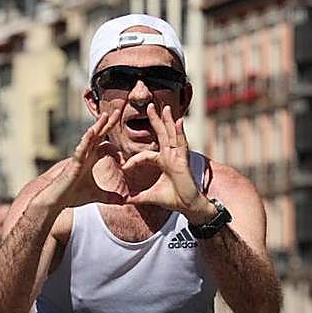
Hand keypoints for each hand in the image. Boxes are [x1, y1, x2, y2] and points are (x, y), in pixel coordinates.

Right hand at [35, 108, 128, 208]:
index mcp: (90, 160)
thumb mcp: (97, 196)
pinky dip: (86, 140)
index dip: (115, 147)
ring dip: (97, 126)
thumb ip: (110, 197)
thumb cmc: (73, 196)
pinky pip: (80, 148)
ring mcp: (78, 158)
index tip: (123, 154)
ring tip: (105, 115)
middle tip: (118, 111)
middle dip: (107, 124)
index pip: (104, 145)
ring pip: (89, 138)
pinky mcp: (73, 163)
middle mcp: (85, 155)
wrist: (57, 201)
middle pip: (97, 135)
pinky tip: (92, 131)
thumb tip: (124, 201)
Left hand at [121, 104, 212, 219]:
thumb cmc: (173, 200)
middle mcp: (170, 156)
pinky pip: (182, 144)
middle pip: (162, 134)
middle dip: (155, 120)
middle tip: (149, 106)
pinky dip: (180, 132)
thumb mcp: (150, 196)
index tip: (123, 168)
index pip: (145, 155)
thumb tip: (123, 201)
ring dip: (168, 121)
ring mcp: (178, 157)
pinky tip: (178, 121)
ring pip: (172, 135)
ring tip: (165, 108)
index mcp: (163, 162)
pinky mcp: (184, 160)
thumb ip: (137, 197)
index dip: (134, 161)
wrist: (188, 207)